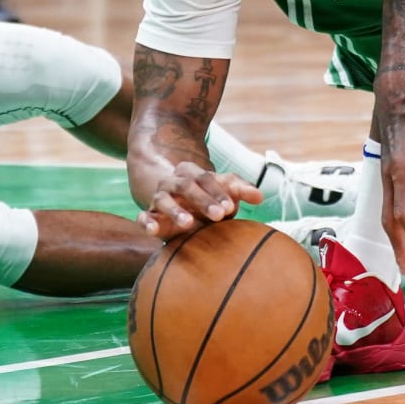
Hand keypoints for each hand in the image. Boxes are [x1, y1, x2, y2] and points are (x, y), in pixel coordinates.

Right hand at [136, 163, 262, 238]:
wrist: (175, 201)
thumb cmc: (206, 196)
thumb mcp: (222, 190)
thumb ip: (240, 190)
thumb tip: (260, 197)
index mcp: (192, 172)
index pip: (206, 178)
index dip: (218, 192)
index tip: (231, 208)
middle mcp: (174, 182)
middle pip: (186, 186)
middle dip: (203, 200)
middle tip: (219, 216)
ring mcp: (159, 198)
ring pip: (164, 200)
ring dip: (176, 211)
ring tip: (189, 224)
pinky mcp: (150, 216)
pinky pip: (144, 217)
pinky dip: (146, 222)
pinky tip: (152, 231)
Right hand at [375, 84, 404, 272]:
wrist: (395, 91)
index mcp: (401, 169)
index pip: (402, 212)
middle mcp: (390, 175)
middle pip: (389, 219)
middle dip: (399, 245)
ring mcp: (389, 172)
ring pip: (390, 211)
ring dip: (402, 234)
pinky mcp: (392, 168)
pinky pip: (396, 199)